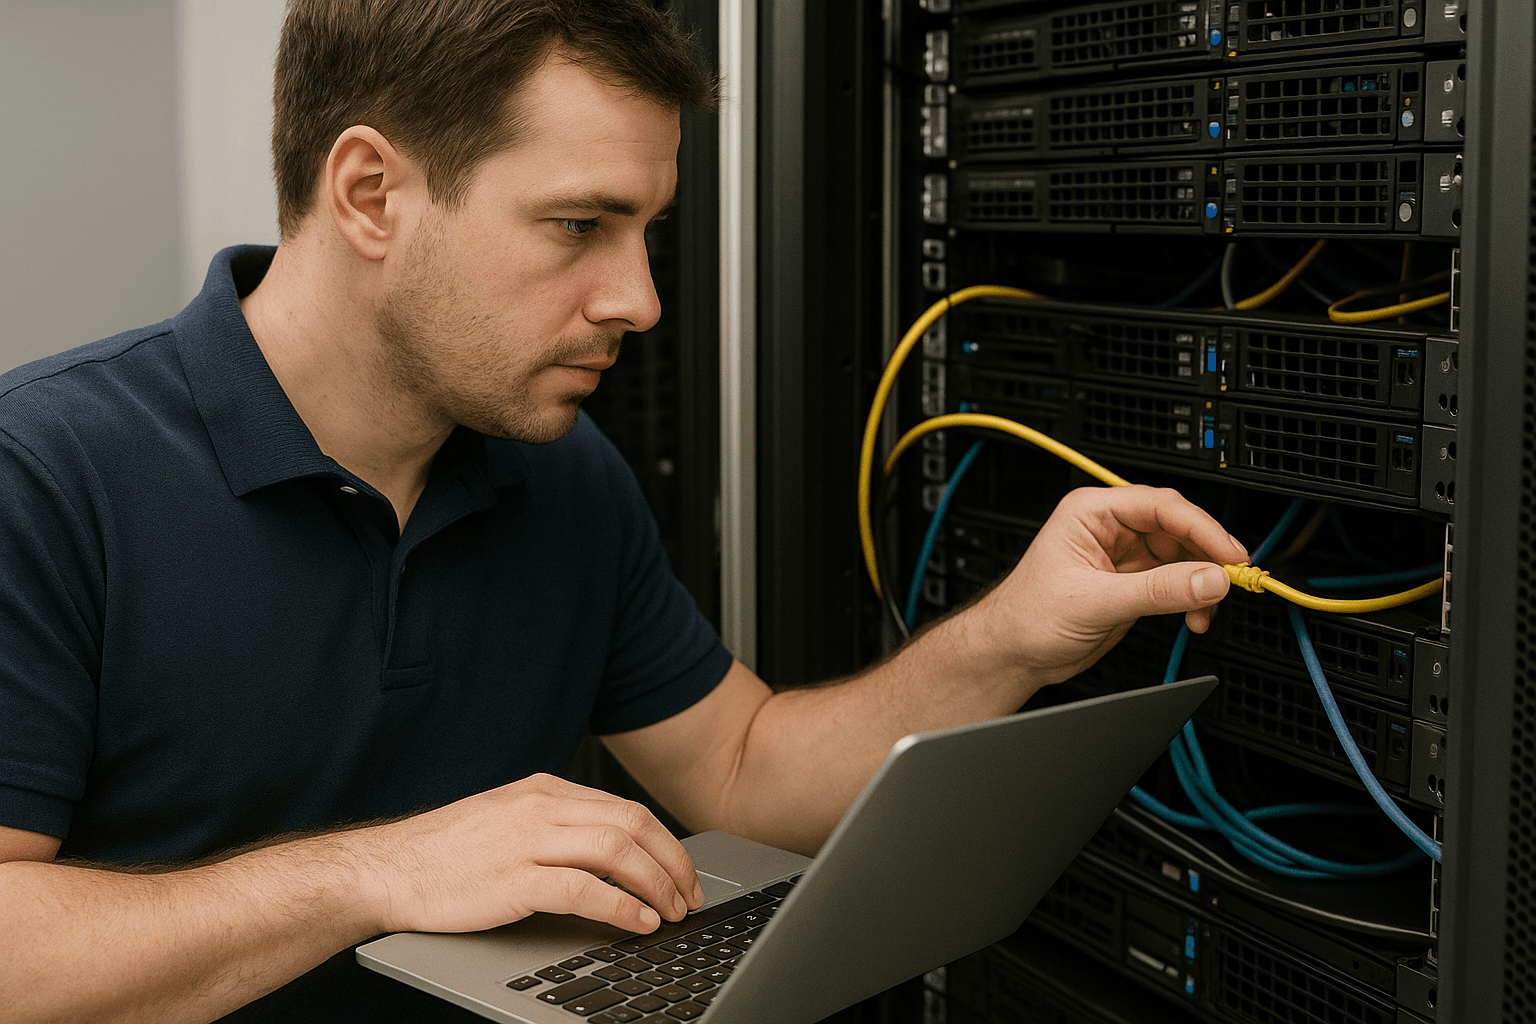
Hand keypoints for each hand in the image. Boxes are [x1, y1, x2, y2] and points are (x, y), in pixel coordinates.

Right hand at [351, 773, 703, 935]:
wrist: (386, 868)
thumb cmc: (444, 853)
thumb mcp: (507, 820)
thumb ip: (556, 827)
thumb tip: (611, 853)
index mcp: (544, 791)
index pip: (625, 809)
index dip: (665, 843)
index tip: (682, 873)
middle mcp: (540, 807)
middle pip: (633, 825)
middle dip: (672, 863)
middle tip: (690, 897)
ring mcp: (526, 840)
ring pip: (617, 851)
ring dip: (656, 884)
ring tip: (671, 912)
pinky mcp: (513, 879)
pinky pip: (584, 889)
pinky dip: (621, 906)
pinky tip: (638, 922)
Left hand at [971, 485, 1247, 685]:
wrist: (1012, 653)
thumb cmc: (1026, 615)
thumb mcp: (1095, 601)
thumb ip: (1156, 591)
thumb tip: (1208, 579)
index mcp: (1092, 512)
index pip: (1161, 506)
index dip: (1202, 527)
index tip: (1230, 553)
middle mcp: (1111, 528)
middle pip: (1178, 527)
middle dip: (1207, 554)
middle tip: (1232, 578)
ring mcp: (1124, 556)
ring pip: (1183, 556)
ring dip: (1201, 581)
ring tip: (1206, 606)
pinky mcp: (1133, 584)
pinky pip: (1177, 582)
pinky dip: (1192, 599)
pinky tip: (1193, 616)